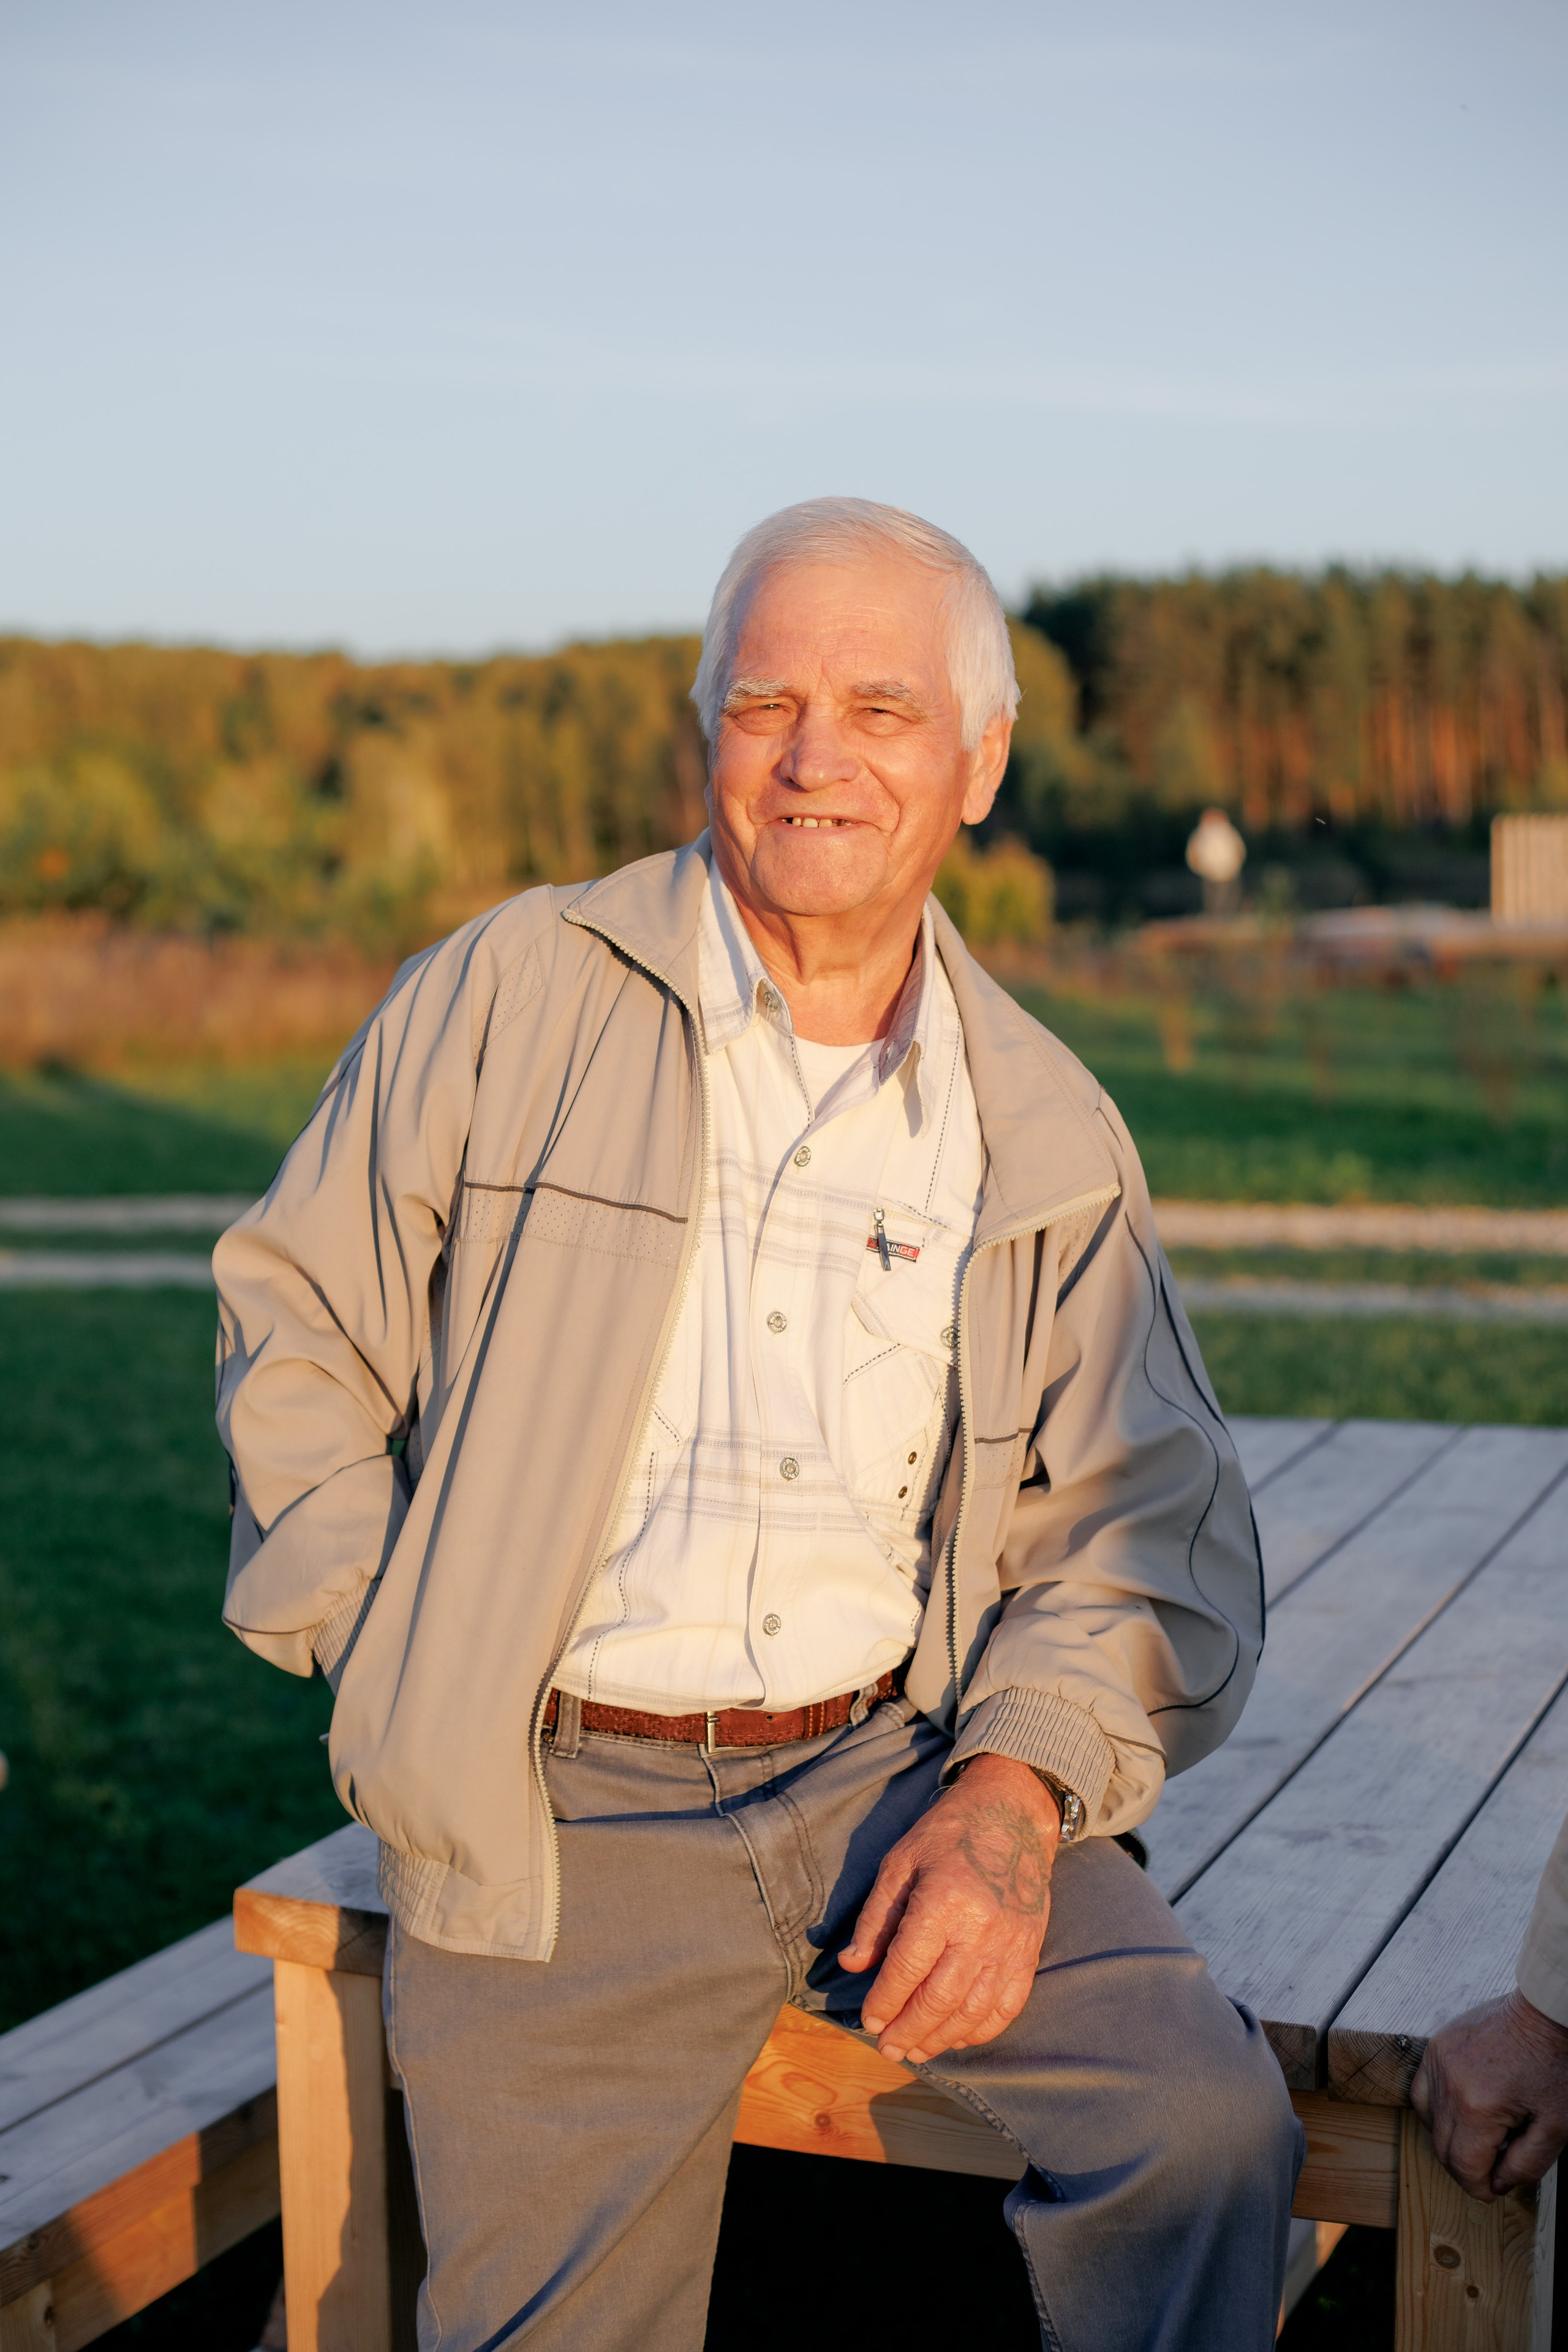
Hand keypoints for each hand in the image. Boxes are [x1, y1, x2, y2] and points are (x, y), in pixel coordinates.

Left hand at [839, 1754, 1060, 2064]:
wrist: (1011, 1814)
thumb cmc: (948, 1834)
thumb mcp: (900, 1863)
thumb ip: (876, 1918)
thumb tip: (852, 1964)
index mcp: (943, 1902)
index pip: (908, 1968)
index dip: (885, 2001)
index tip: (868, 2021)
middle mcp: (980, 1929)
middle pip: (940, 1998)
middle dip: (909, 2030)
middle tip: (888, 2048)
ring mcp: (1010, 1944)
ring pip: (974, 2010)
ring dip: (942, 2037)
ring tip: (917, 2050)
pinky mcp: (1029, 1951)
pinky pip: (1008, 2004)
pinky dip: (983, 2029)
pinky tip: (960, 2037)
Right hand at [1410, 1989, 1567, 2199]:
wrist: (1545, 2012)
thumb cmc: (1555, 2063)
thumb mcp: (1556, 2126)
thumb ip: (1526, 2163)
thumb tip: (1498, 2182)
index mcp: (1478, 2107)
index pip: (1463, 2165)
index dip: (1478, 2187)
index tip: (1492, 2191)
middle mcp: (1449, 2083)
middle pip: (1441, 2145)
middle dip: (1464, 2167)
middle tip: (1490, 2167)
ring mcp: (1438, 2060)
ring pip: (1427, 2118)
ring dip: (1447, 2138)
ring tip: (1476, 2138)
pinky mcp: (1437, 2044)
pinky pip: (1422, 2086)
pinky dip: (1434, 2107)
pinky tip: (1457, 2110)